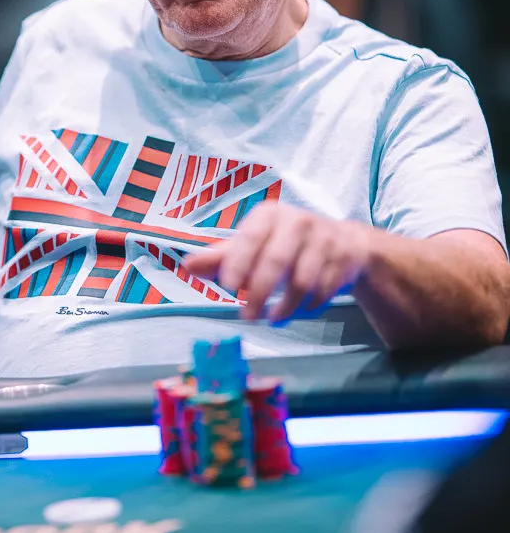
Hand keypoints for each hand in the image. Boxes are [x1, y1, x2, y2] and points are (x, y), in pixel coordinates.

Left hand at [184, 202, 372, 323]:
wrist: (345, 242)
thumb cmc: (286, 244)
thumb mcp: (253, 245)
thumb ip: (221, 257)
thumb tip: (187, 266)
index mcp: (270, 214)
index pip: (250, 237)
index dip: (238, 262)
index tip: (229, 288)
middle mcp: (298, 220)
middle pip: (277, 260)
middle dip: (260, 292)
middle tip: (247, 316)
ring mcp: (325, 238)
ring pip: (303, 280)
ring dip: (286, 306)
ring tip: (273, 318)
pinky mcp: (345, 257)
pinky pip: (324, 289)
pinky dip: (309, 305)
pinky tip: (301, 309)